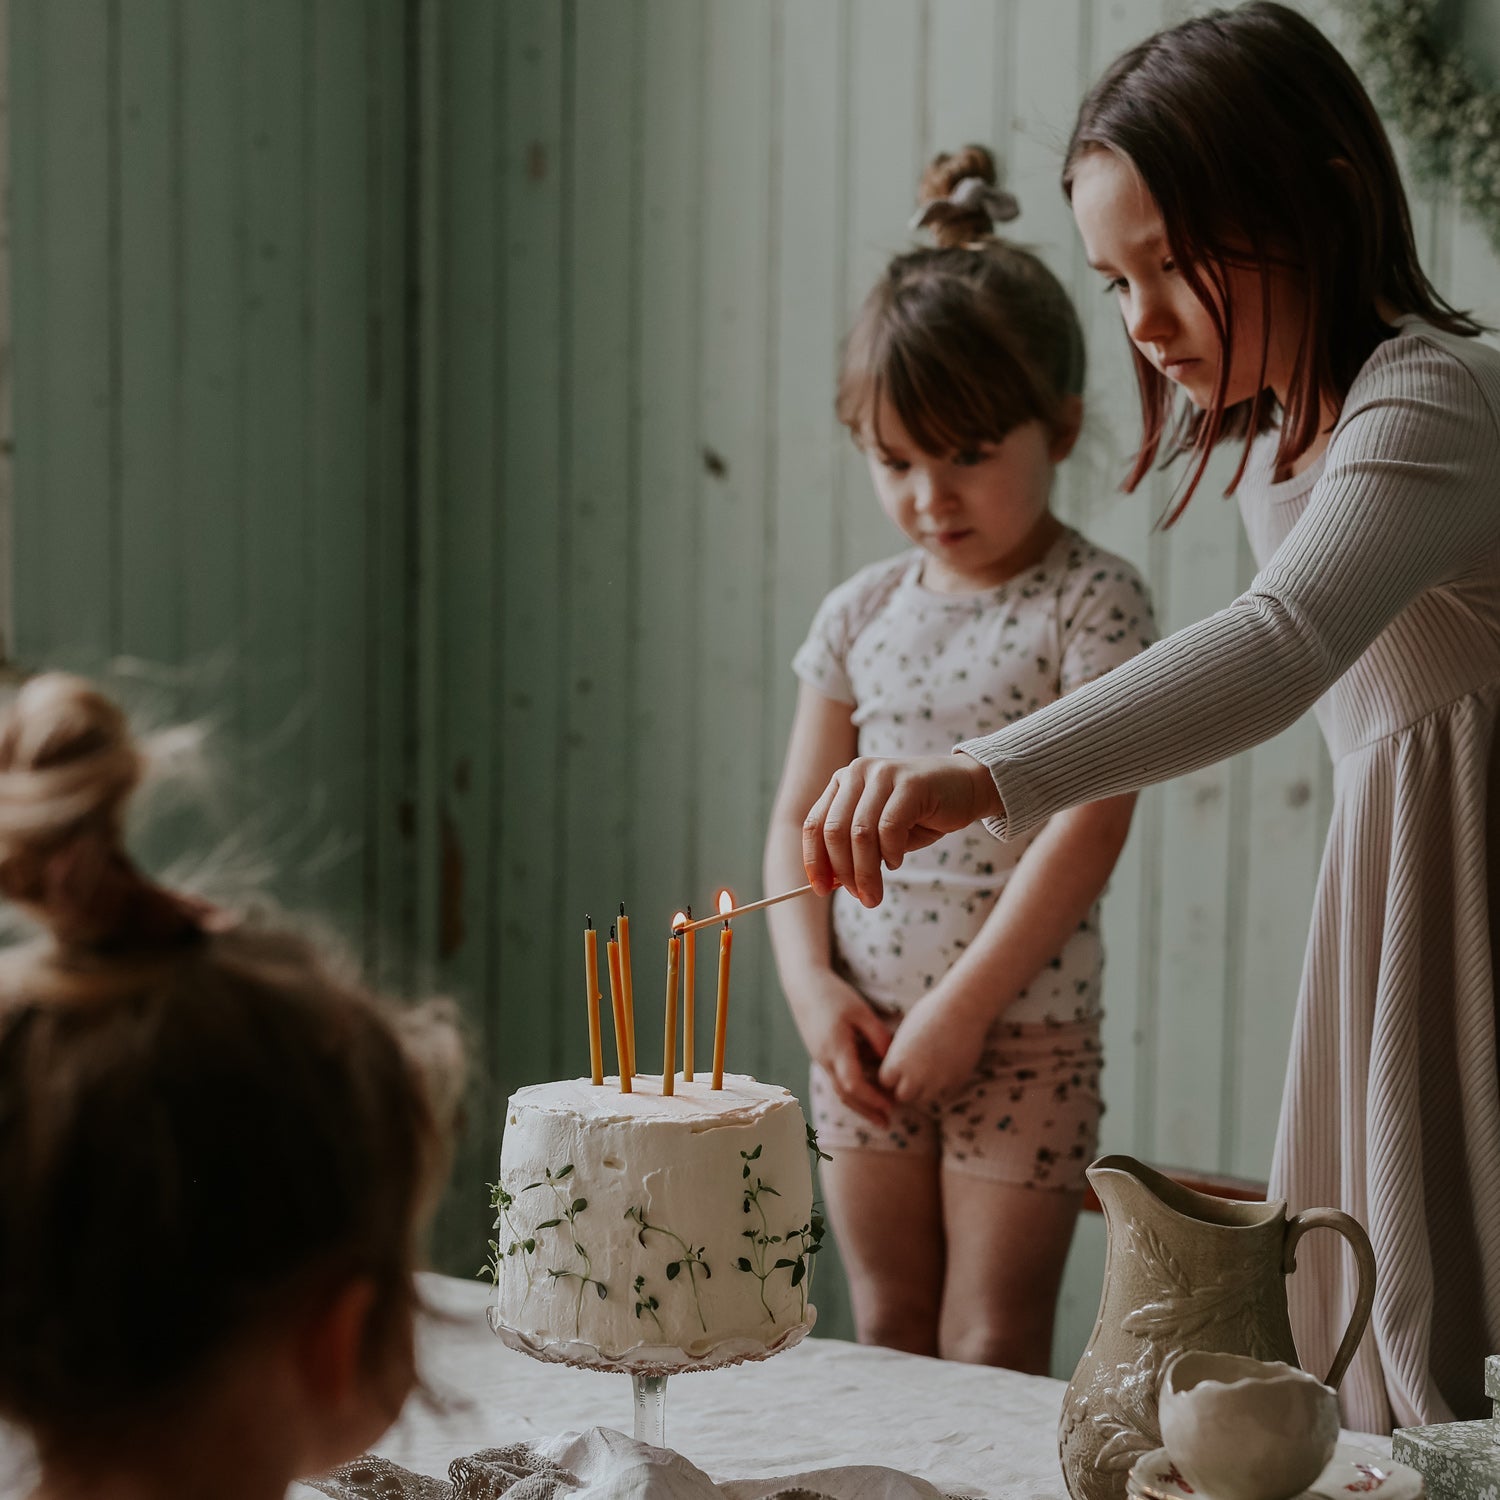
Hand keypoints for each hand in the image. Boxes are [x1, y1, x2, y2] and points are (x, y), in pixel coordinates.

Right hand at [788, 973, 895, 1126]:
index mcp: (835, 1048)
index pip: (853, 1085)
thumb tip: (893, 1062)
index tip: (892, 1105)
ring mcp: (820, 1058)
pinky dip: (852, 1090)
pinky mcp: (820, 1054)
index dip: (873, 1098)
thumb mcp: (861, 1012)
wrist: (803, 985)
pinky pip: (836, 1078)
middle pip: (845, 1095)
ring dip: (860, 1104)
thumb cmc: (834, 995)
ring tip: (881, 1114)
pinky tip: (868, 1091)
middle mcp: (825, 1058)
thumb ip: (878, 1037)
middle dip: (867, 1111)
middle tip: (888, 1123)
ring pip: (839, 1089)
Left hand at [802, 752, 1000, 906]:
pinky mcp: (909, 784)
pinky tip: (897, 862)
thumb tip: (829, 883)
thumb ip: (853, 850)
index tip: (820, 889)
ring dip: (866, 872)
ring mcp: (883, 774)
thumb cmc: (919, 814)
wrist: (966, 787)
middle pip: (835, 831)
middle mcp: (857, 772)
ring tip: (874, 894)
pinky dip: (891, 853)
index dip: (813, 860)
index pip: (815, 824)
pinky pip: (889, 828)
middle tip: (859, 898)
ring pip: (860, 834)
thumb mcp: (879, 833)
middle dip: (843, 872)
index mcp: (843, 783)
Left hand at [878, 993, 990, 1107]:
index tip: (898, 1067)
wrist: (963, 1009)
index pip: (886, 1082)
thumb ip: (899, 1054)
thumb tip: (895, 1066)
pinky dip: (943, 1086)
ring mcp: (937, 1082)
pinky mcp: (956, 1082)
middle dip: (906, 1087)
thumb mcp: (905, 1032)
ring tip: (928, 1072)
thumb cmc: (931, 1012)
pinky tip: (945, 1069)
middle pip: (903, 1096)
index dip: (892, 1075)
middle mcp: (915, 1076)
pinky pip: (945, 1094)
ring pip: (924, 1099)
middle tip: (912, 1075)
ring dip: (924, 1089)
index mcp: (897, 1061)